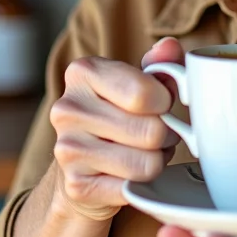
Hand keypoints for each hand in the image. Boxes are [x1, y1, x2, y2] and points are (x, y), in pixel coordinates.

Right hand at [47, 37, 185, 221]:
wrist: (83, 163)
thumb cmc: (119, 114)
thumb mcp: (139, 82)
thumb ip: (161, 63)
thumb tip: (170, 47)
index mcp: (82, 72)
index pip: (145, 93)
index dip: (165, 103)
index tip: (160, 104)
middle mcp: (68, 108)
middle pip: (151, 131)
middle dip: (165, 136)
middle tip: (156, 134)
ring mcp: (67, 149)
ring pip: (146, 163)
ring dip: (156, 160)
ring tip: (145, 152)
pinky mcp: (75, 185)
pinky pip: (133, 188)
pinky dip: (140, 183)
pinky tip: (129, 173)